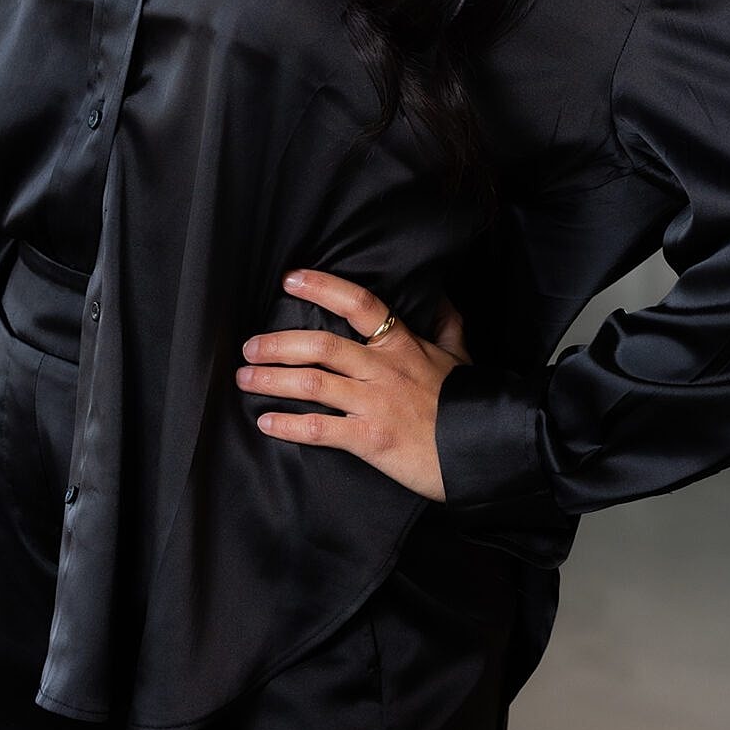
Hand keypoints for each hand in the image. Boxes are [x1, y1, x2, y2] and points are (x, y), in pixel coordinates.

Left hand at [236, 269, 472, 501]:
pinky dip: (288, 425)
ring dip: (272, 379)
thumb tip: (439, 297)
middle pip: (320, 345)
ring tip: (245, 378)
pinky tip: (266, 423)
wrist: (484, 451)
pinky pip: (319, 429)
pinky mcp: (370, 439)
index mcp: (402, 345)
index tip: (291, 279)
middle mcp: (383, 370)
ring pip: (312, 383)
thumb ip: (447, 325)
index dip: (322, 287)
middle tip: (250, 346)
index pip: (358, 304)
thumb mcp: (461, 356)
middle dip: (278, 343)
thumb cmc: (470, 403)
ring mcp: (374, 404)